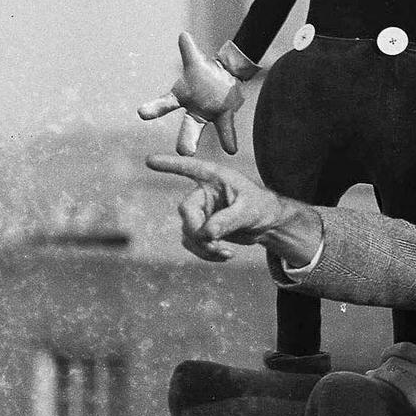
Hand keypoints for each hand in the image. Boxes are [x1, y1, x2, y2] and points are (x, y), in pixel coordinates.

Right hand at [138, 32, 246, 155]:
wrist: (223, 75)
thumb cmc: (204, 70)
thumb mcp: (196, 59)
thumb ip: (189, 50)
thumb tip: (184, 35)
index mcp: (181, 96)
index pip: (166, 104)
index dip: (154, 108)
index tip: (141, 113)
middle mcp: (193, 110)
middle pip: (187, 126)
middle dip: (185, 138)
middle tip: (182, 152)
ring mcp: (208, 115)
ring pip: (202, 129)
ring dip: (198, 141)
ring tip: (189, 155)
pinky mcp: (224, 116)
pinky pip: (226, 127)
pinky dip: (228, 138)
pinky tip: (231, 150)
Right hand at [145, 154, 304, 263]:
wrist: (266, 223)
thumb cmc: (261, 207)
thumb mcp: (249, 211)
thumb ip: (228, 220)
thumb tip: (206, 234)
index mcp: (215, 177)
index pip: (189, 168)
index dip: (170, 165)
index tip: (149, 160)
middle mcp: (203, 192)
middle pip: (186, 211)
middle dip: (198, 231)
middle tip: (215, 245)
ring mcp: (200, 211)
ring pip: (188, 232)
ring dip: (203, 247)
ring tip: (226, 253)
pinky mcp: (200, 228)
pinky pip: (193, 243)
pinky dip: (206, 253)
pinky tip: (225, 256)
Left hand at [371, 343, 415, 415]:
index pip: (412, 348)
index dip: (396, 352)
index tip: (388, 361)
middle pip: (401, 350)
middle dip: (385, 357)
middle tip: (376, 370)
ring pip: (394, 363)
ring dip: (380, 371)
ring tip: (373, 380)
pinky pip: (393, 376)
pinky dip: (380, 378)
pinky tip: (375, 388)